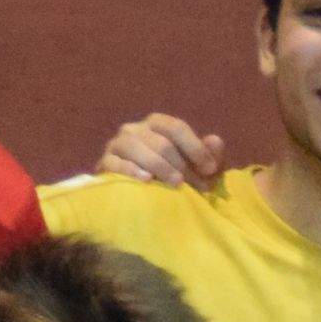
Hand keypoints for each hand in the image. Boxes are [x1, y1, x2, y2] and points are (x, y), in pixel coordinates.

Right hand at [96, 111, 229, 188]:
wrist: (136, 197)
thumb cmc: (172, 177)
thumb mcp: (196, 168)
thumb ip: (209, 154)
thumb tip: (215, 141)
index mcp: (157, 124)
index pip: (176, 128)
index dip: (195, 148)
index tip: (210, 169)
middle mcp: (135, 129)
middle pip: (161, 143)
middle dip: (181, 166)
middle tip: (195, 187)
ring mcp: (118, 144)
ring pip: (138, 148)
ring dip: (161, 167)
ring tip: (176, 183)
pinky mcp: (105, 162)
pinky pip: (116, 162)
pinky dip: (132, 171)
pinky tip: (147, 181)